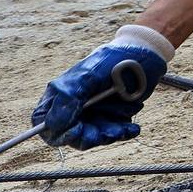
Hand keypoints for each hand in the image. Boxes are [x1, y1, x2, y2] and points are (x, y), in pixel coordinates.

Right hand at [32, 44, 167, 149]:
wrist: (147, 54)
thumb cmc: (114, 59)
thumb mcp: (90, 75)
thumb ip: (69, 98)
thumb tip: (51, 125)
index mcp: (60, 95)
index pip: (45, 125)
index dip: (57, 134)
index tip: (78, 131)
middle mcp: (74, 108)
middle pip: (72, 136)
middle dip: (92, 136)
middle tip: (110, 130)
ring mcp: (93, 114)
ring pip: (94, 137)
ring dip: (111, 132)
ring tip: (129, 115)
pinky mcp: (111, 118)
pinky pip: (112, 135)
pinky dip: (123, 133)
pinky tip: (133, 128)